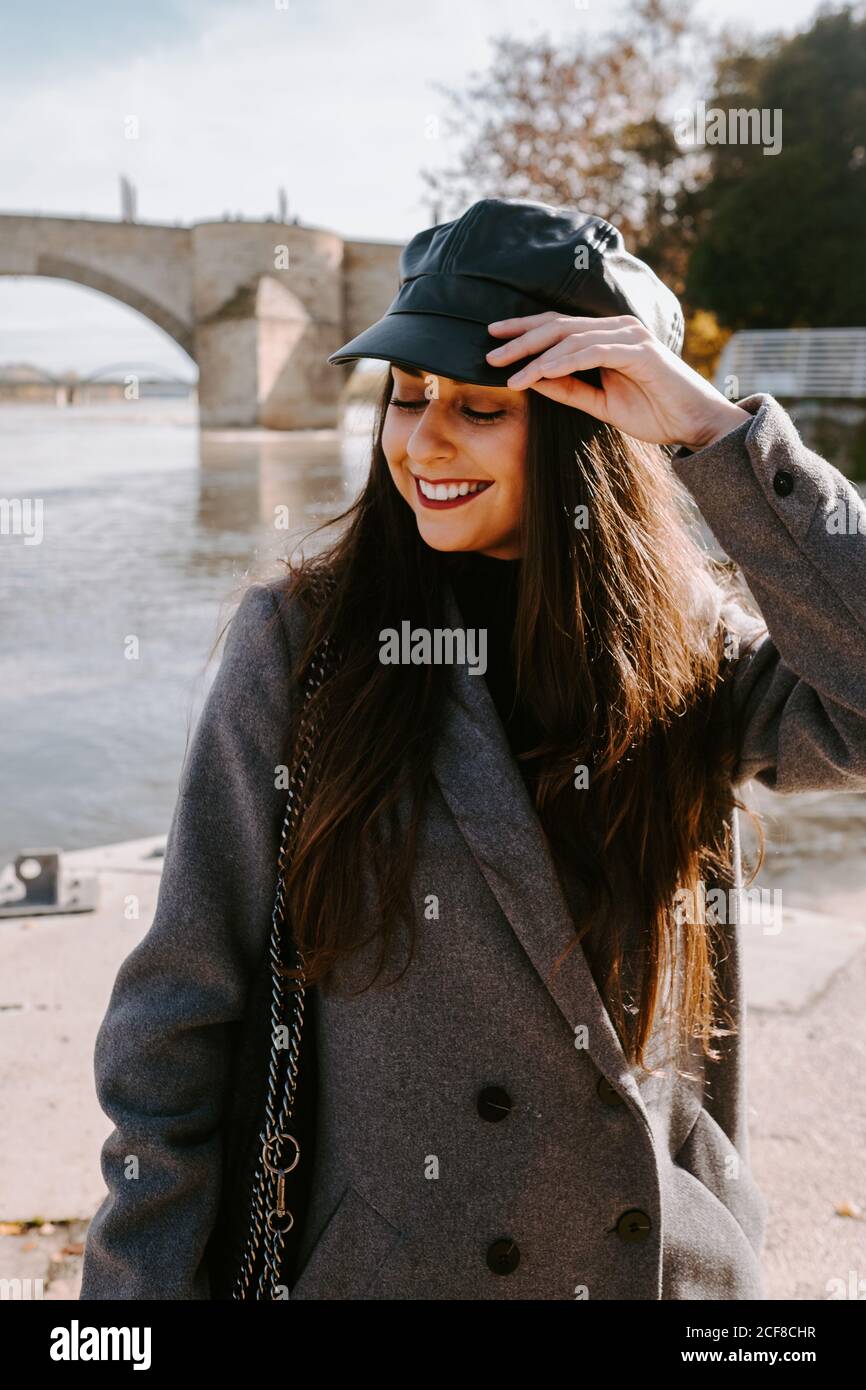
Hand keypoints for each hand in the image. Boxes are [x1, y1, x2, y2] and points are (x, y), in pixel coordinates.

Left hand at [486, 312, 750, 450]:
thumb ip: (569, 389)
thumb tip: (533, 379)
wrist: (696, 424)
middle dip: (521, 338)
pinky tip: (539, 373)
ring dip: (536, 356)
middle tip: (490, 353)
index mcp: (609, 337)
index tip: (494, 341)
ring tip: (509, 373)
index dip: (525, 331)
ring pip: (571, 337)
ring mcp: (630, 336)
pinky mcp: (639, 350)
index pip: (559, 327)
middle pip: (559, 326)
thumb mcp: (600, 403)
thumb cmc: (654, 413)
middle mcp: (618, 328)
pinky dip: (563, 363)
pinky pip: (591, 352)